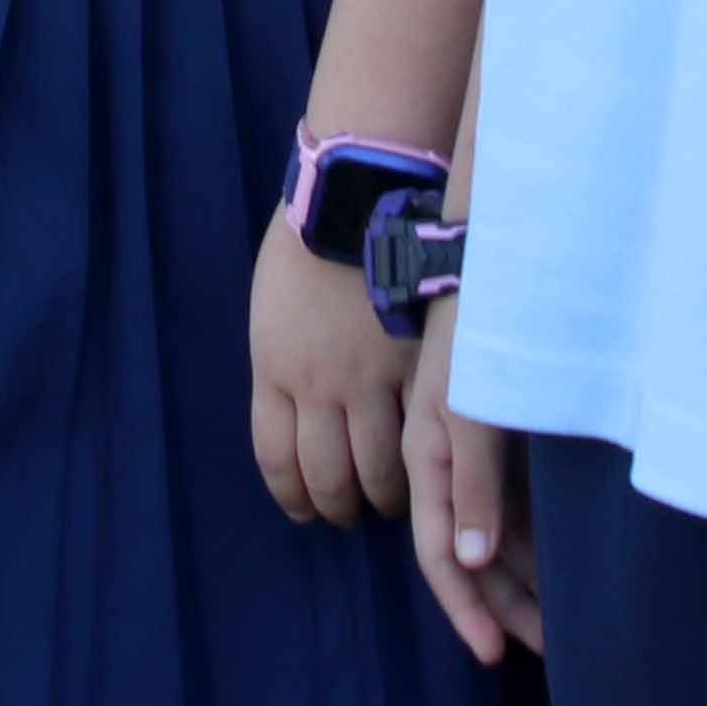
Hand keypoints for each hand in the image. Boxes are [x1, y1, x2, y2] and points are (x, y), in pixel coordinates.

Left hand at [248, 228, 414, 526]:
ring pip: (378, 471)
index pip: (276, 460)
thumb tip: (301, 409)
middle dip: (338, 506)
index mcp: (274, 369)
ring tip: (395, 500)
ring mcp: (372, 380)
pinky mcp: (420, 366)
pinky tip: (433, 469)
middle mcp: (318, 387)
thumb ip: (285, 364)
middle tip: (352, 513)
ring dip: (385, 497)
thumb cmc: (309, 240)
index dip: (293, 496)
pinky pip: (422, 434)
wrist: (357, 193)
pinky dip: (427, 463)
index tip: (306, 510)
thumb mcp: (273, 311)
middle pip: (326, 477)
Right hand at [404, 291, 540, 661]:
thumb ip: (473, 483)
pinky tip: (562, 564)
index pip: (443, 555)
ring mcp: (477, 450)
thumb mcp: (472, 408)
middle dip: (505, 608)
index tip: (494, 655)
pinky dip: (533, 543)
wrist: (496, 259)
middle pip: (472, 557)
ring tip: (563, 625)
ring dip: (522, 582)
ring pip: (495, 536)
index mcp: (432, 461)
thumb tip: (472, 562)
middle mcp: (451, 464)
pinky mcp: (503, 432)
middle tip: (554, 651)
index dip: (466, 608)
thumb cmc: (478, 330)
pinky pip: (513, 506)